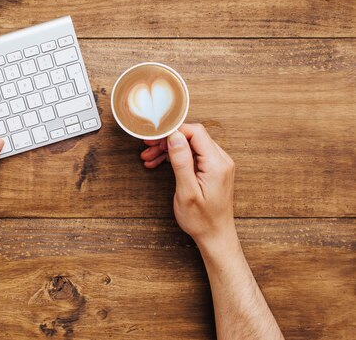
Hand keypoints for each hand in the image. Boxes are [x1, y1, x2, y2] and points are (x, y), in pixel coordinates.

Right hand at [142, 124, 235, 250]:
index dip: (173, 131)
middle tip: (147, 147)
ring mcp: (217, 164)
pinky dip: (175, 157)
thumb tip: (174, 137)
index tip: (155, 137)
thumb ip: (182, 162)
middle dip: (168, 140)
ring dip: (168, 149)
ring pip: (190, 145)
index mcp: (216, 164)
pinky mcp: (212, 170)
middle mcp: (220, 160)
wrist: (215, 236)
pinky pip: (192, 155)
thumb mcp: (187, 192)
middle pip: (192, 137)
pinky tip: (158, 163)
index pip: (195, 132)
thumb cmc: (201, 219)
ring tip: (149, 157)